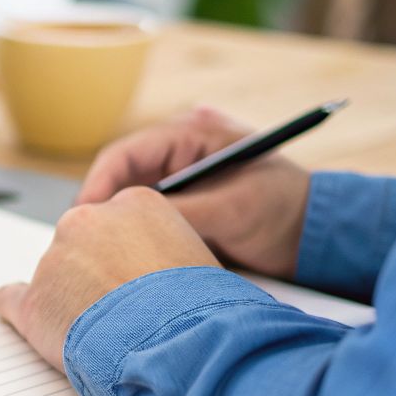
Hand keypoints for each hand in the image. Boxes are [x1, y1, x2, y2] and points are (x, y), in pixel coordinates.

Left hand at [0, 187, 217, 370]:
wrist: (179, 344)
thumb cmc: (200, 307)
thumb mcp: (197, 255)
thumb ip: (163, 247)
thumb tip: (149, 265)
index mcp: (133, 202)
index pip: (116, 223)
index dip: (124, 255)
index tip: (132, 276)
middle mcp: (86, 221)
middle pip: (81, 243)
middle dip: (95, 271)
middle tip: (124, 308)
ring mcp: (55, 259)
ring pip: (56, 277)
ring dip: (72, 299)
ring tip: (108, 332)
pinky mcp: (34, 301)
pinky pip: (12, 300)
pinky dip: (13, 306)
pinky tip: (14, 309)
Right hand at [75, 106, 310, 278]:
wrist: (313, 237)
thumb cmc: (283, 208)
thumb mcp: (233, 207)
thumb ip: (184, 209)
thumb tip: (131, 219)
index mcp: (188, 136)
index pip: (124, 154)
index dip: (98, 184)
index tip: (84, 215)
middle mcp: (175, 156)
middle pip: (117, 179)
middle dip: (98, 208)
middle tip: (83, 241)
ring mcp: (175, 184)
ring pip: (125, 203)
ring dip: (113, 225)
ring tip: (99, 253)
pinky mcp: (178, 211)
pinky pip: (142, 222)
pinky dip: (131, 238)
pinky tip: (124, 258)